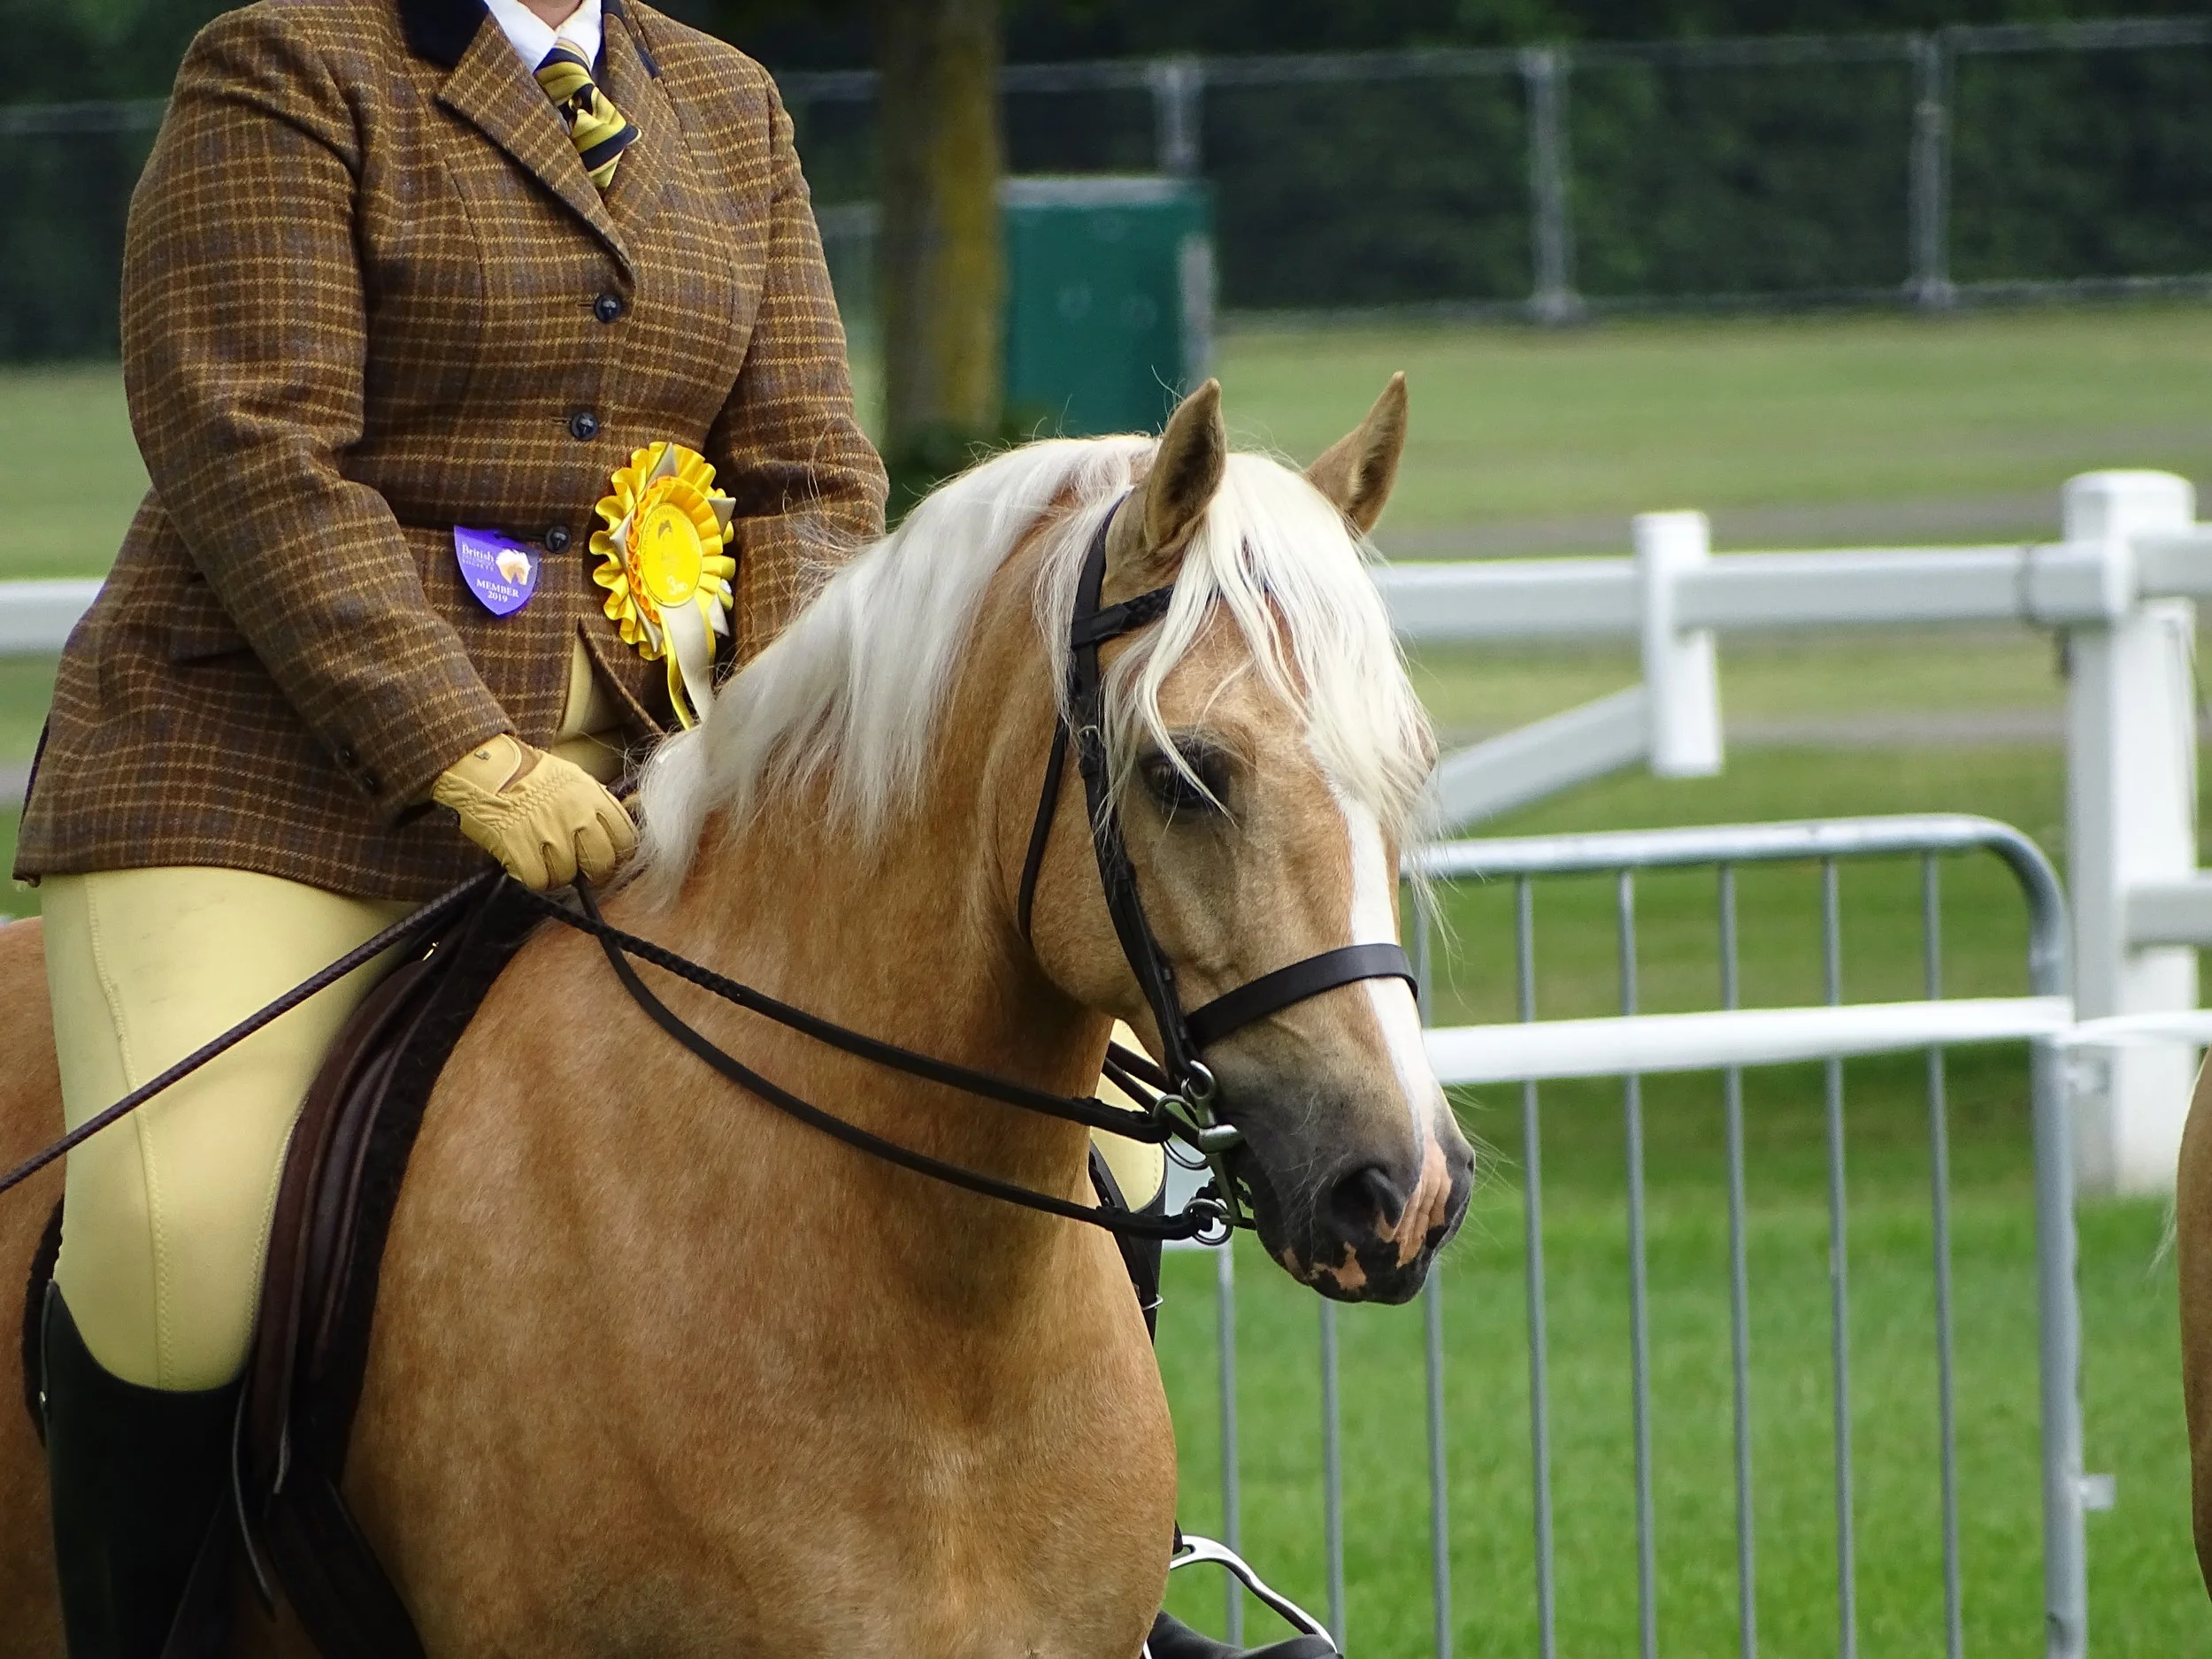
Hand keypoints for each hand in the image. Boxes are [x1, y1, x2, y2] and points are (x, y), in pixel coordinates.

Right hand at [431, 733, 636, 889]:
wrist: (488, 767)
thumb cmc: (532, 777)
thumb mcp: (576, 781)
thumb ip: (598, 807)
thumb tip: (615, 838)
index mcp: (594, 796)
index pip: (625, 839)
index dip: (616, 856)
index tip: (605, 861)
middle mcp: (576, 814)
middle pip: (600, 863)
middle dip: (591, 873)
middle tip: (578, 870)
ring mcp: (548, 830)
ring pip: (567, 875)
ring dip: (556, 875)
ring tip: (544, 860)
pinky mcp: (519, 845)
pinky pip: (538, 880)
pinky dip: (533, 878)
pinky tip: (527, 863)